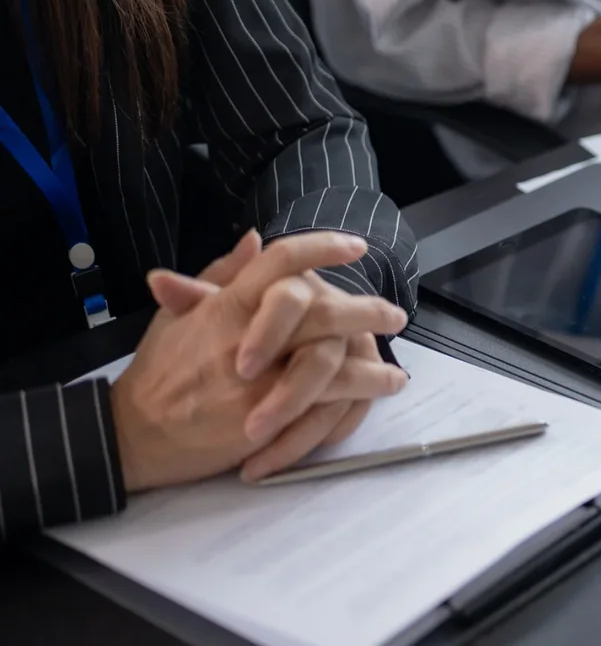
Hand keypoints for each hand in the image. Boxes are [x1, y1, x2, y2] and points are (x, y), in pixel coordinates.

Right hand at [115, 233, 409, 490]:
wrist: (133, 432)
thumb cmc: (159, 372)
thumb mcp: (179, 313)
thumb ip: (221, 276)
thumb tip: (257, 239)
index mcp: (228, 303)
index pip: (282, 260)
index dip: (323, 247)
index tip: (357, 245)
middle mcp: (247, 335)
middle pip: (322, 310)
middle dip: (366, 311)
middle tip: (395, 314)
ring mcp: (258, 377)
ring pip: (332, 360)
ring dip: (372, 365)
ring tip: (396, 370)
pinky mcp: (265, 414)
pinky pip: (324, 400)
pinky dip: (359, 395)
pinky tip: (379, 392)